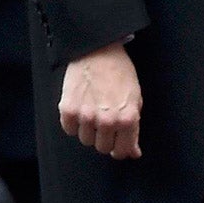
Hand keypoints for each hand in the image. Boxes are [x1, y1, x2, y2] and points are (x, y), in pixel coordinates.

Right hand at [59, 42, 142, 158]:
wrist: (97, 49)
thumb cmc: (119, 72)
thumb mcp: (135, 100)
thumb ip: (134, 128)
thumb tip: (134, 153)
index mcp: (127, 120)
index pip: (122, 151)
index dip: (120, 149)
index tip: (117, 144)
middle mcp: (107, 121)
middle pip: (103, 148)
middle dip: (105, 138)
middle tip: (104, 123)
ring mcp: (87, 116)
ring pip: (86, 140)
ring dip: (89, 131)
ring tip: (92, 113)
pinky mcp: (68, 109)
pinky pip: (69, 129)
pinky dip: (73, 123)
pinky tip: (79, 110)